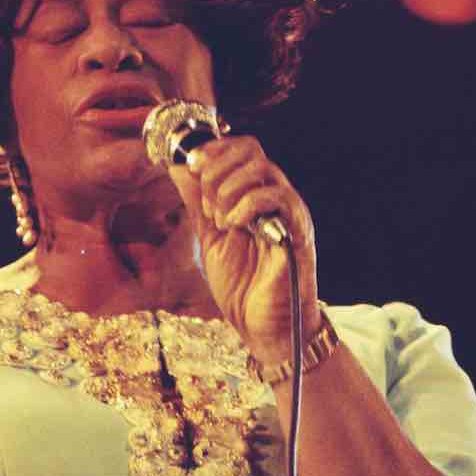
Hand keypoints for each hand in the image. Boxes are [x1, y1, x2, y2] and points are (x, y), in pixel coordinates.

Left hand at [166, 135, 319, 361]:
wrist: (264, 327)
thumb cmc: (242, 286)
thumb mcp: (209, 236)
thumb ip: (197, 201)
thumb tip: (178, 165)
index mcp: (254, 195)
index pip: (240, 148)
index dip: (212, 150)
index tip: (190, 167)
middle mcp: (274, 197)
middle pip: (251, 148)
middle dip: (217, 168)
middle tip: (205, 203)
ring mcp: (287, 212)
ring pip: (262, 168)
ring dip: (229, 189)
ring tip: (219, 221)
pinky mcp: (297, 231)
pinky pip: (276, 197)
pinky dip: (246, 205)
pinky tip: (233, 226)